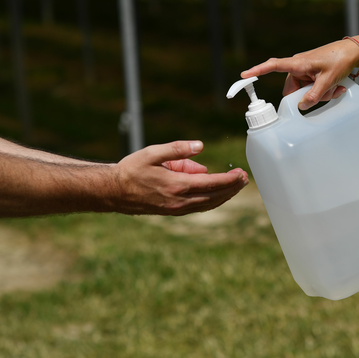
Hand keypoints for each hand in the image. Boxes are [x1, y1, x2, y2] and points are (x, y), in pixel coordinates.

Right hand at [113, 141, 248, 215]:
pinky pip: (199, 207)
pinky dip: (212, 200)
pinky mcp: (174, 211)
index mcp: (176, 185)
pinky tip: (218, 194)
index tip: (241, 173)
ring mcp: (177, 209)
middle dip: (231, 187)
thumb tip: (200, 146)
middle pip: (214, 196)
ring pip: (208, 204)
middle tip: (244, 178)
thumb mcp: (152, 152)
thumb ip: (177, 149)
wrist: (114, 192)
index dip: (229, 179)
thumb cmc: (132, 170)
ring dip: (224, 195)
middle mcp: (180, 201)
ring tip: (236, 186)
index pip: (211, 183)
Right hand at [240, 39, 358, 109]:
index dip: (258, 71)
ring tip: (336, 88)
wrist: (354, 51)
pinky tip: (337, 87)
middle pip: (293, 89)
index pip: (273, 66)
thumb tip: (301, 106)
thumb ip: (315, 95)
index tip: (244, 74)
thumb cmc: (340, 59)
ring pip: (304, 91)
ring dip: (319, 94)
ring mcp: (305, 70)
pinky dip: (323, 90)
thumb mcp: (328, 80)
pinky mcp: (312, 73)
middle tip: (328, 93)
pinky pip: (312, 87)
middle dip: (308, 96)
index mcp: (298, 63)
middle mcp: (298, 66)